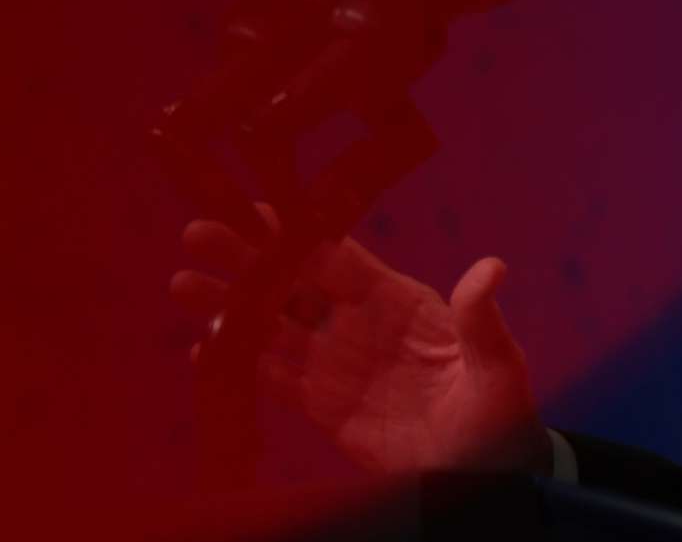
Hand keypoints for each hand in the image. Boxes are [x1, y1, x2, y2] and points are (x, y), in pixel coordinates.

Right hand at [169, 206, 548, 476]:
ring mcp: (337, 365)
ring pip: (273, 325)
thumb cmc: (500, 413)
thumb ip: (481, 319)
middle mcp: (357, 324)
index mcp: (395, 300)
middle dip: (247, 258)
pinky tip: (204, 346)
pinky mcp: (325, 407)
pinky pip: (275, 379)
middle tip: (197, 233)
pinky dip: (240, 361)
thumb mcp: (497, 365)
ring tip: (181, 282)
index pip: (334, 256)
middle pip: (293, 282)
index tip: (255, 208)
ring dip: (230, 304)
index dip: (295, 232)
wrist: (486, 473)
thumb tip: (492, 268)